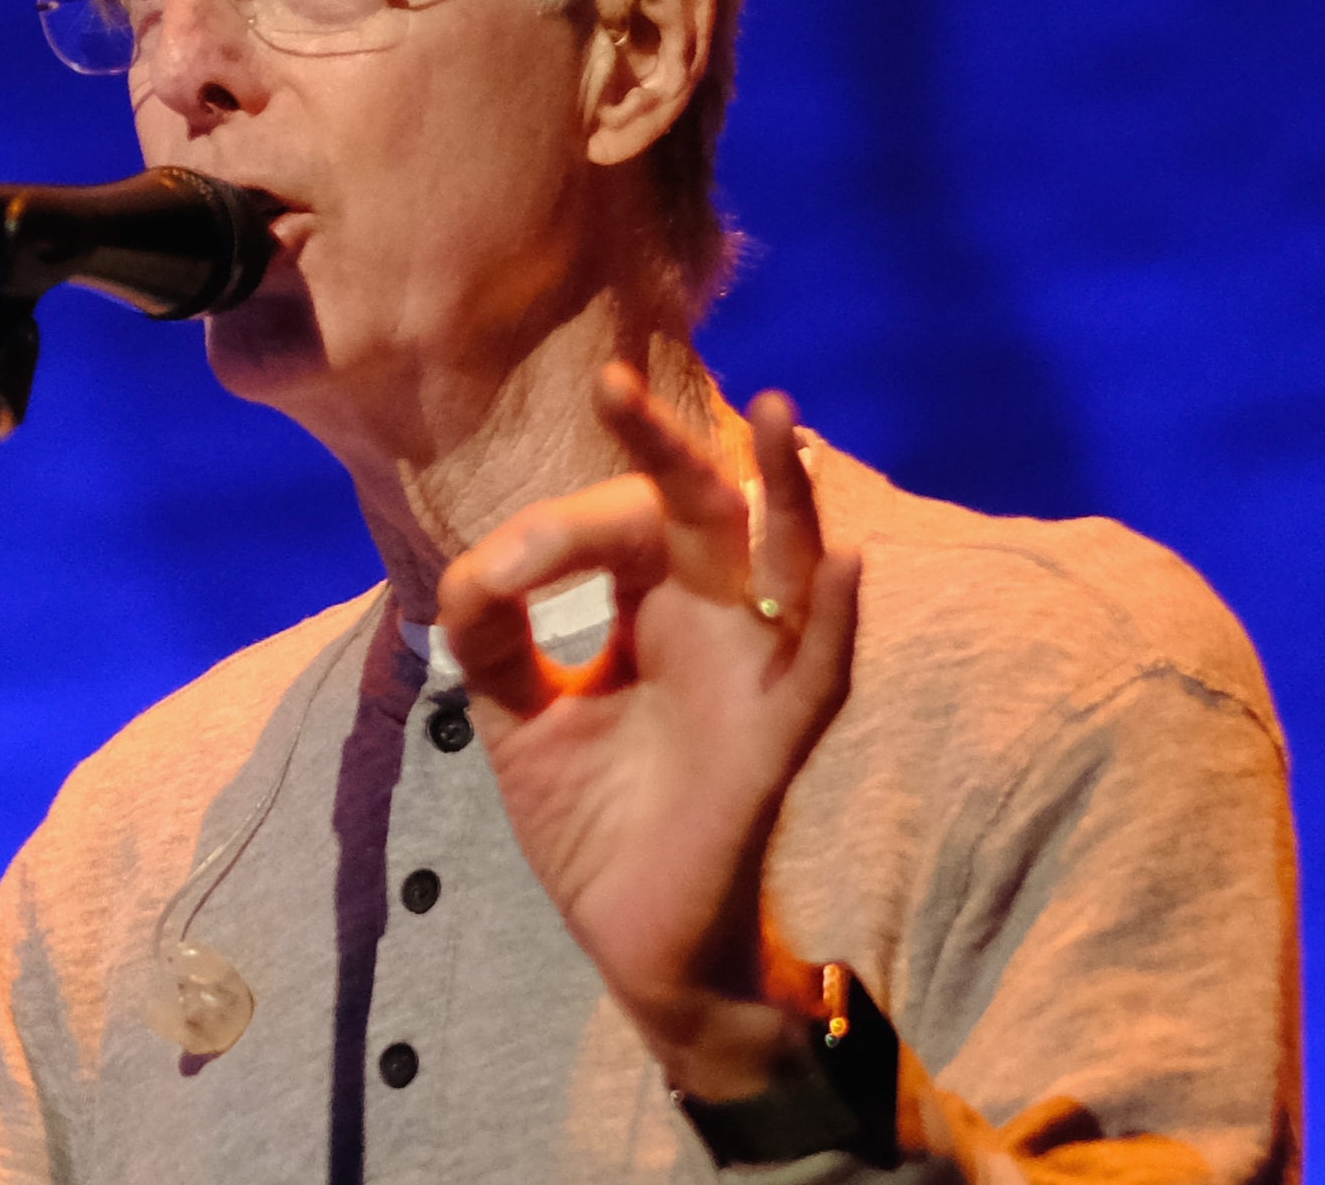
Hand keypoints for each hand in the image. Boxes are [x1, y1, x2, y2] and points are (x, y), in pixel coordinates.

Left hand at [437, 364, 860, 1097]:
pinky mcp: (775, 744)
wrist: (634, 941)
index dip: (554, 530)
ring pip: (787, 565)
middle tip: (613, 383)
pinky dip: (838, 621)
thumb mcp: (513, 712)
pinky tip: (848, 564)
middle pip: (703, 510)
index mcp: (651, 609)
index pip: (619, 522)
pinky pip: (820, 675)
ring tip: (779, 415)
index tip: (495, 575)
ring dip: (788, 493)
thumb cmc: (591, 821)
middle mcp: (710, 625)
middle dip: (665, 443)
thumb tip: (477, 568)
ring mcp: (751, 677)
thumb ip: (490, 635)